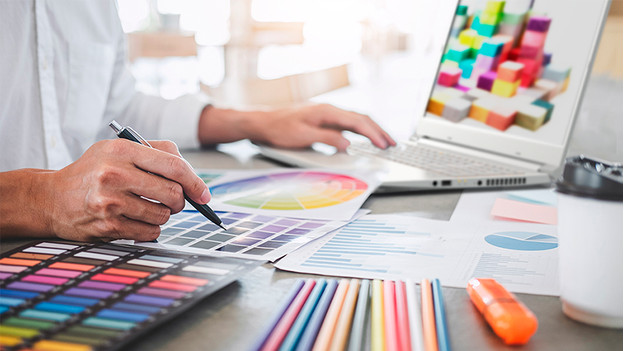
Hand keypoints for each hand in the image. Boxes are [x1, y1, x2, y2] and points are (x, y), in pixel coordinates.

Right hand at [45, 139, 208, 241]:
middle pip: (173, 193)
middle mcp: (115, 174)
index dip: (196, 182)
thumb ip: (157, 152)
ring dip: (163, 215)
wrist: (51, 197)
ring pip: (163, 215)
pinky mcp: (107, 225)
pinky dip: (150, 229)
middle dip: (180, 200)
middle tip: (173, 200)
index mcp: (122, 150)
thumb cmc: (94, 171)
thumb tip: (193, 176)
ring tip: (147, 207)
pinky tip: (136, 220)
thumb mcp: (118, 149)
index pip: (174, 166)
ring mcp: (110, 201)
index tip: (204, 194)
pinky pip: (149, 232)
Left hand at [254, 104, 396, 150]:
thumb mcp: (303, 137)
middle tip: (393, 144)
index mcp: (327, 112)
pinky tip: (365, 138)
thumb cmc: (279, 129)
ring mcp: (328, 114)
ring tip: (384, 141)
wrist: (264, 123)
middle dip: (379, 131)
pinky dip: (361, 131)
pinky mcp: (324, 120)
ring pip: (356, 120)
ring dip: (372, 130)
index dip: (373, 134)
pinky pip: (348, 124)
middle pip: (361, 119)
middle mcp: (330, 110)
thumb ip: (327, 139)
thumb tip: (348, 144)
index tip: (384, 145)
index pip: (357, 122)